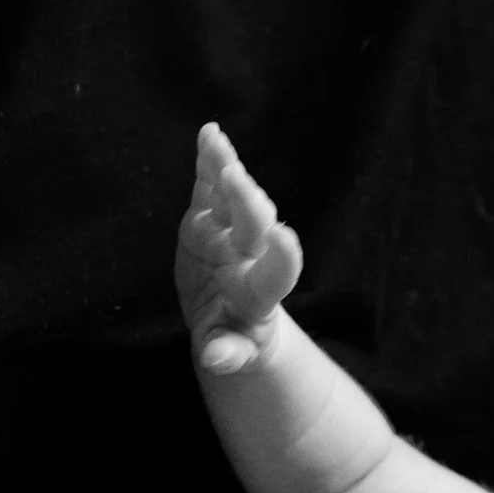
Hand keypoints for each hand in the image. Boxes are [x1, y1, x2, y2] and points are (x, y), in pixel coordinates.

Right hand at [176, 122, 302, 373]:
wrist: (227, 308)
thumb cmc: (235, 337)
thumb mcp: (231, 352)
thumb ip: (226, 352)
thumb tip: (215, 359)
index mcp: (258, 292)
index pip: (276, 274)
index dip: (283, 257)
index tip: (285, 238)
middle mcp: (248, 254)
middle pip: (253, 226)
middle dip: (246, 204)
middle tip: (237, 178)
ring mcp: (228, 230)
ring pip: (230, 198)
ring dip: (223, 171)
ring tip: (217, 145)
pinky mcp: (208, 214)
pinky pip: (209, 184)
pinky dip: (210, 160)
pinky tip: (209, 133)